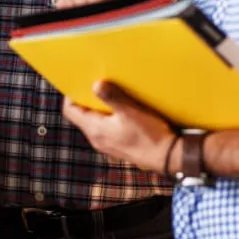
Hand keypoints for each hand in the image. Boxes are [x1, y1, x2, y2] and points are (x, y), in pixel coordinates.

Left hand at [62, 81, 176, 173]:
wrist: (168, 158)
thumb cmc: (149, 136)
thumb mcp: (131, 112)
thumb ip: (112, 97)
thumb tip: (96, 84)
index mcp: (95, 130)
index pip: (70, 111)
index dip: (71, 94)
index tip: (80, 81)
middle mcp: (97, 138)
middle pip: (82, 115)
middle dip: (87, 98)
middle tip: (97, 82)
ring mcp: (107, 144)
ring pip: (94, 121)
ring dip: (100, 107)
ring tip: (111, 92)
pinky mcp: (118, 145)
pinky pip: (106, 127)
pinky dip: (109, 116)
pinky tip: (123, 109)